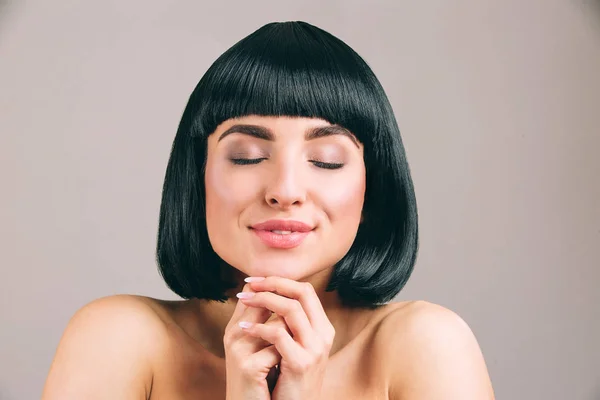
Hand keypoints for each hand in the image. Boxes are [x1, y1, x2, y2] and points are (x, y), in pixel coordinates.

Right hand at [223, 282, 290, 399]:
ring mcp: (239, 351)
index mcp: (236, 327)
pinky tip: (282, 368)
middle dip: (286, 310)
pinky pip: (278, 350)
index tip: (292, 297)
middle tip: (298, 325)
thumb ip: (267, 322)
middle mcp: (233, 334)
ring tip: (288, 351)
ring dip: (289, 335)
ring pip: (276, 326)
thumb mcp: (261, 347)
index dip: (274, 290)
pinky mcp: (248, 368)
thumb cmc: (261, 379)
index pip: (252, 292)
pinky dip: (286, 357)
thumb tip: (288, 296)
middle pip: (263, 302)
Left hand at [238, 277, 335, 399]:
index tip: (257, 280)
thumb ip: (288, 323)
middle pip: (302, 293)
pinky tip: (244, 328)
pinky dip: (258, 327)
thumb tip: (267, 292)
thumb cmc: (290, 378)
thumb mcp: (294, 346)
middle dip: (273, 283)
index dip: (280, 281)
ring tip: (244, 301)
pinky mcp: (301, 363)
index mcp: (322, 328)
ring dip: (263, 300)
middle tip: (249, 284)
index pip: (305, 290)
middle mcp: (324, 335)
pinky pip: (278, 335)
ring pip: (291, 309)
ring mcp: (315, 349)